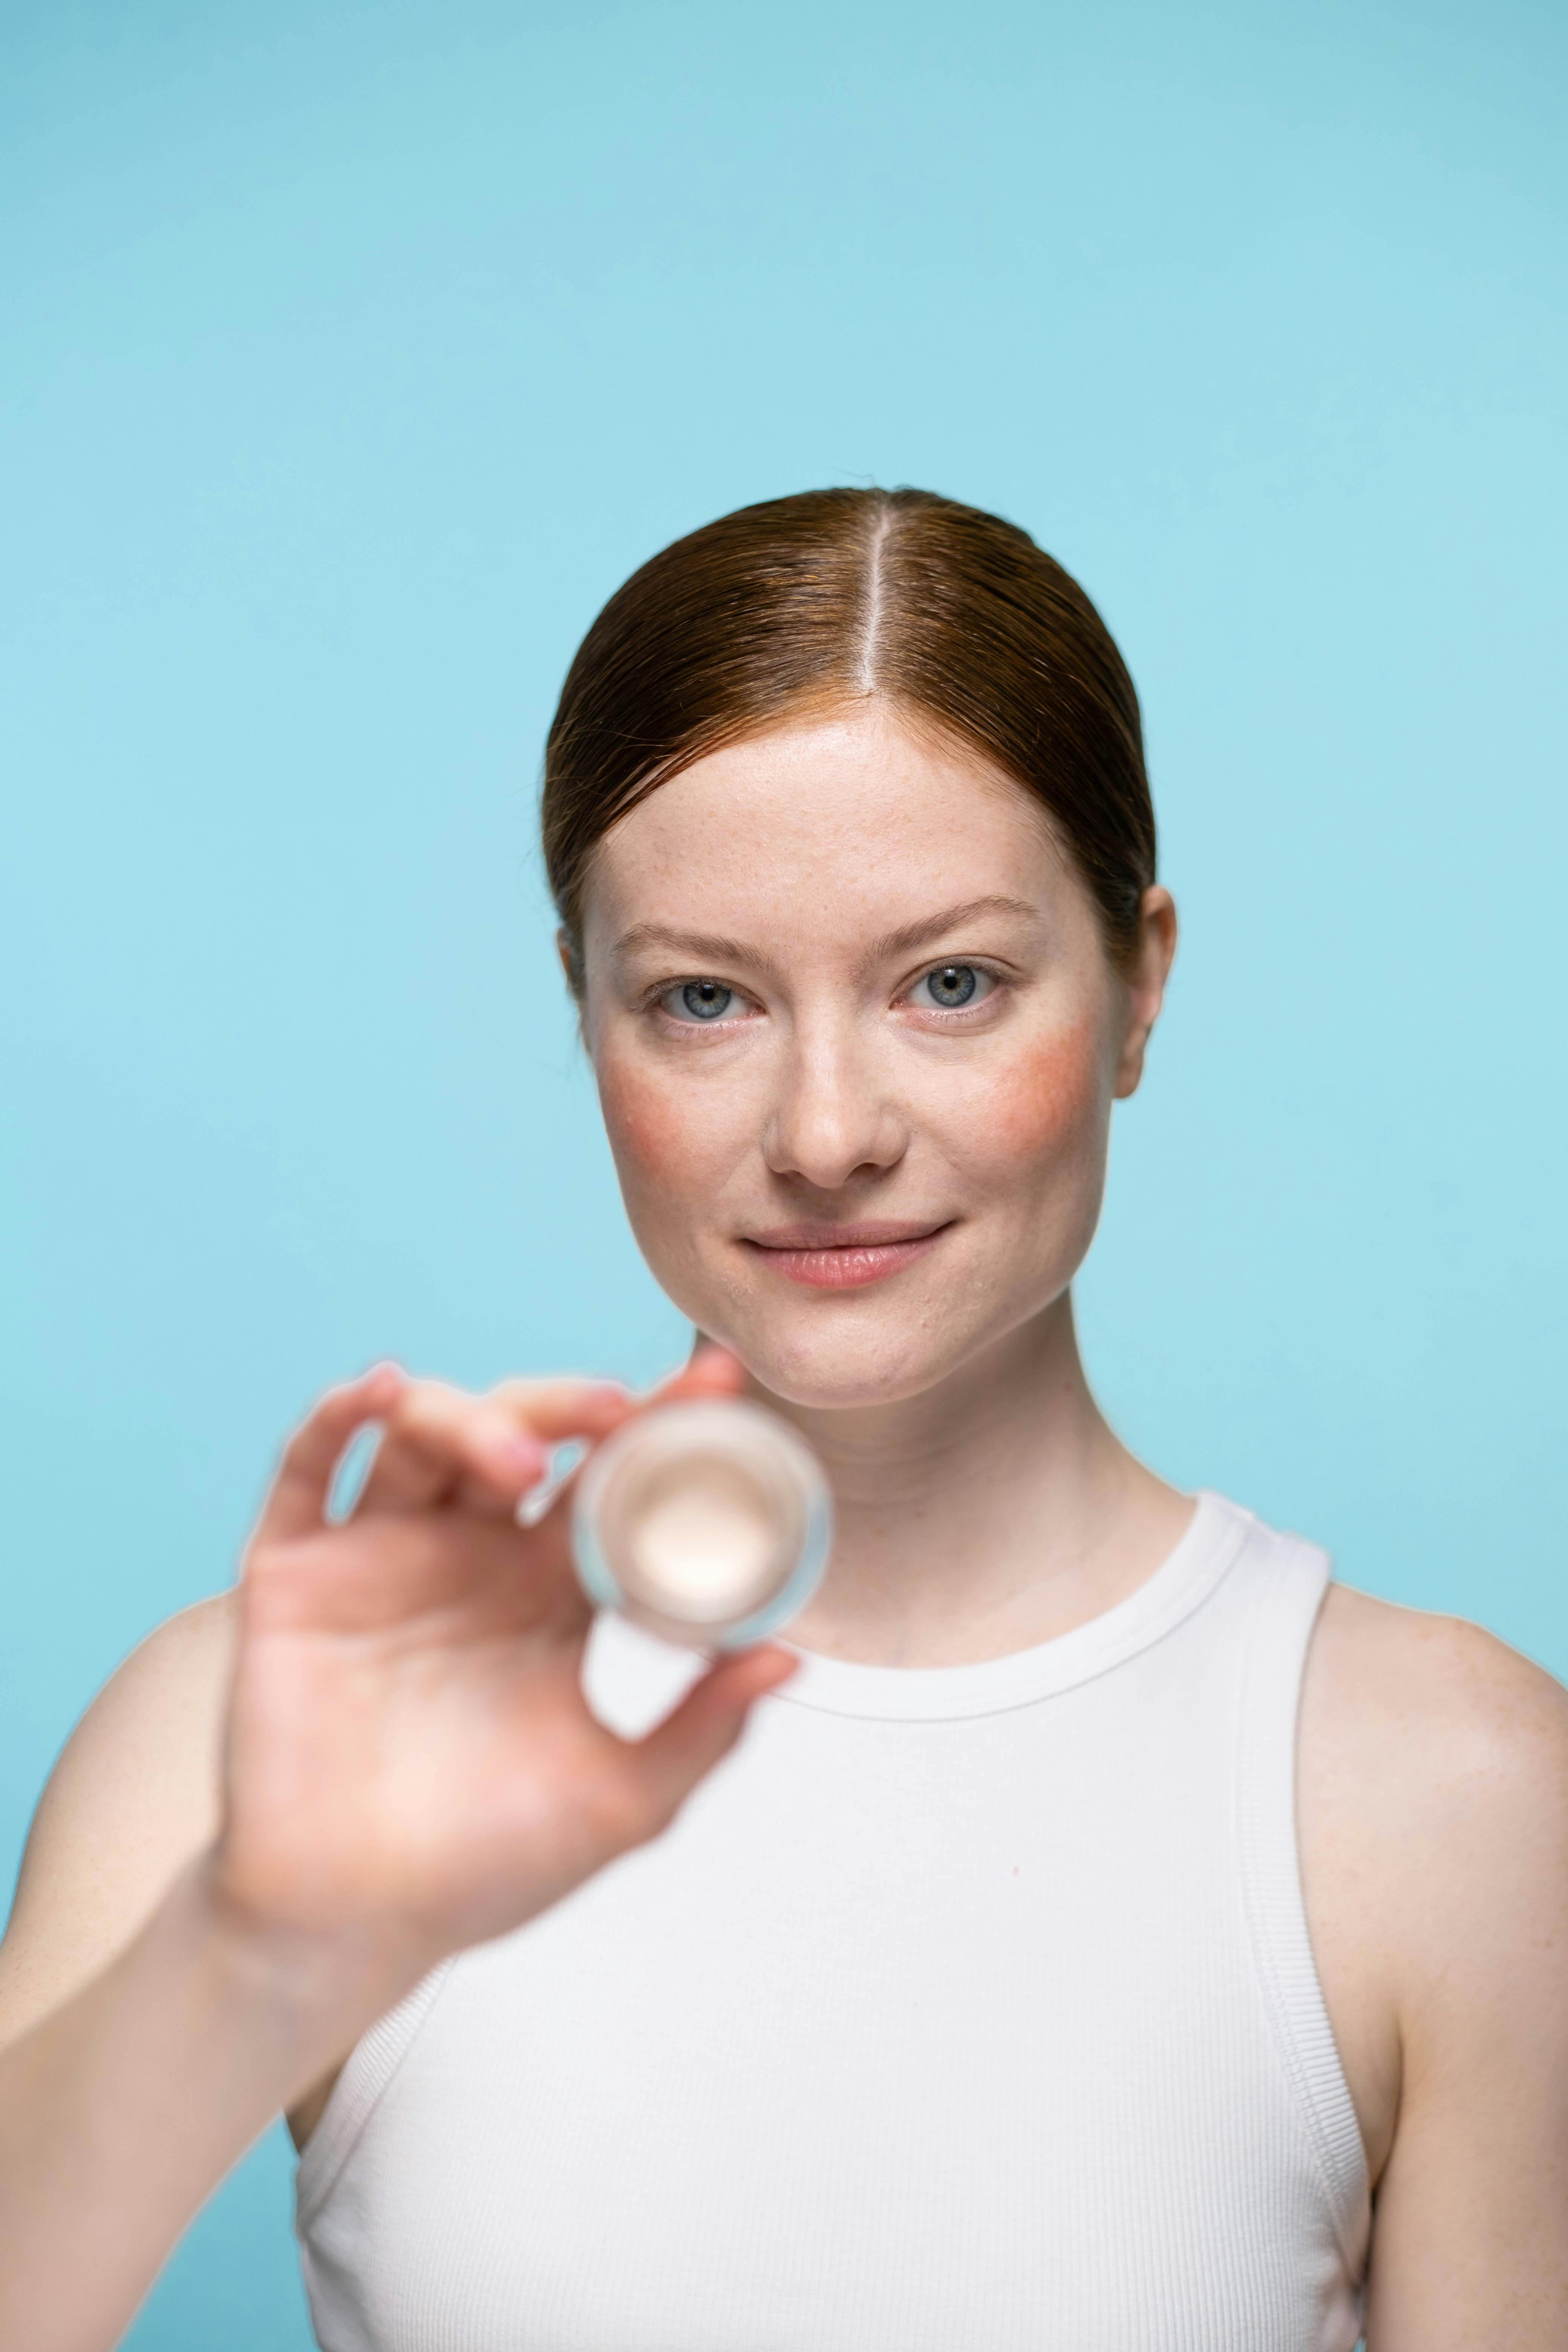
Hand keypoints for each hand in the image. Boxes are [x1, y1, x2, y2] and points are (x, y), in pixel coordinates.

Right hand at [209, 1349, 794, 1985]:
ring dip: (473, 1417)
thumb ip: (703, 1728)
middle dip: (568, 1408)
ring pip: (423, 1435)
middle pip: (520, 1436)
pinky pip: (307, 1471)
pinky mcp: (295, 1576)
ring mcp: (380, 1558)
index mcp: (545, 1593)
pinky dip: (339, 1416)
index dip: (658, 1426)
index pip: (606, 1481)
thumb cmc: (480, 1869)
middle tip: (617, 1412)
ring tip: (520, 1459)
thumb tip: (790, 1656)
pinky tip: (380, 1388)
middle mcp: (467, 1557)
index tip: (716, 1384)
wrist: (355, 1926)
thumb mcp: (620, 1800)